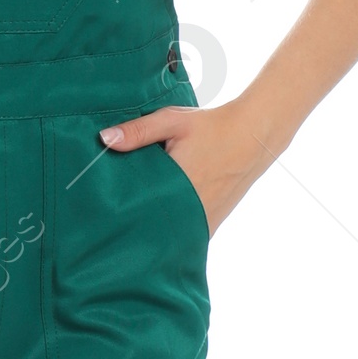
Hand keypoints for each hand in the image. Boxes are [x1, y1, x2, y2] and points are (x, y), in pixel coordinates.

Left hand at [97, 94, 279, 235]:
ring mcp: (204, 222)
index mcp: (178, 186)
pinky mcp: (212, 224)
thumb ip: (138, 131)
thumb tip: (104, 139)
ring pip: (171, 237)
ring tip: (132, 229)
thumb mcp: (172, 121)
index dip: (121, 215)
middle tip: (112, 225)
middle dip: (134, 228)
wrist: (253, 136)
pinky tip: (159, 227)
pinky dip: (173, 234)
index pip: (140, 211)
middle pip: (153, 230)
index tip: (104, 215)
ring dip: (154, 233)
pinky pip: (187, 237)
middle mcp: (192, 211)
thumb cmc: (211, 127)